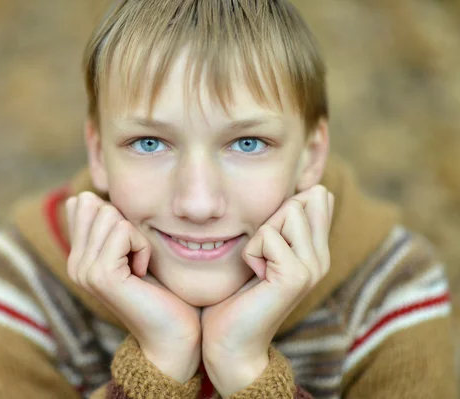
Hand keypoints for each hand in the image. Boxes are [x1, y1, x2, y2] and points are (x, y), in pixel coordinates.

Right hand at [65, 192, 201, 382]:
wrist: (173, 334)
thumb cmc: (162, 290)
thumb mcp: (132, 249)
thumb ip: (110, 225)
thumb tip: (88, 195)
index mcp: (78, 256)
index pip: (82, 204)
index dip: (115, 215)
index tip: (129, 248)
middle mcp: (74, 263)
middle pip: (95, 204)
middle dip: (126, 223)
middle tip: (136, 257)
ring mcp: (83, 270)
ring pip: (108, 214)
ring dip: (136, 236)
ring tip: (139, 265)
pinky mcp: (100, 275)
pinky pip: (122, 231)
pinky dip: (142, 246)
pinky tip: (142, 272)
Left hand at [200, 185, 333, 395]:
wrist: (230, 342)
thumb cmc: (236, 295)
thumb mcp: (261, 250)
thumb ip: (278, 224)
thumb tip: (299, 188)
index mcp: (316, 250)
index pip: (316, 197)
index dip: (284, 206)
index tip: (267, 239)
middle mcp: (321, 258)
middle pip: (301, 199)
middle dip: (270, 220)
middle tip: (260, 256)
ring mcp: (313, 268)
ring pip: (289, 211)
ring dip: (259, 236)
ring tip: (257, 266)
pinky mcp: (296, 276)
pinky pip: (267, 235)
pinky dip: (251, 252)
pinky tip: (254, 276)